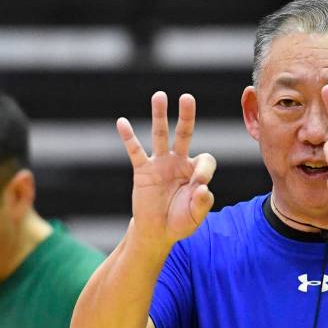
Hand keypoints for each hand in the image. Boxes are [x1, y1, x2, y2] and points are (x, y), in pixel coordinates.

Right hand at [117, 92, 216, 249]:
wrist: (157, 231)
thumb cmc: (180, 222)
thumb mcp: (195, 217)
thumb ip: (202, 203)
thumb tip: (203, 187)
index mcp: (195, 172)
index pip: (205, 159)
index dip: (205, 170)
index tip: (199, 185)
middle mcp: (178, 162)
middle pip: (184, 133)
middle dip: (187, 116)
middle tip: (187, 98)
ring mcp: (160, 164)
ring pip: (160, 135)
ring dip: (160, 116)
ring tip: (159, 96)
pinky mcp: (143, 170)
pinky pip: (135, 151)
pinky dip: (129, 137)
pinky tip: (122, 122)